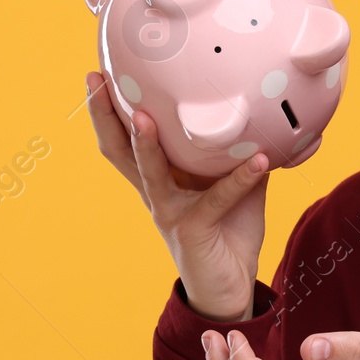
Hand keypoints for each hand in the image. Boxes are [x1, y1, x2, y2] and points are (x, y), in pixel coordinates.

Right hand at [86, 70, 268, 320]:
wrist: (232, 287)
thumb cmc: (229, 233)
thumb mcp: (236, 186)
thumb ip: (239, 154)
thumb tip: (262, 118)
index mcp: (161, 179)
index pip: (128, 139)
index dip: (112, 108)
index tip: (102, 72)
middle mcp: (157, 193)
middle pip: (120, 150)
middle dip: (106, 115)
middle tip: (96, 80)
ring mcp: (170, 212)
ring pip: (151, 173)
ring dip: (148, 145)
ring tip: (148, 116)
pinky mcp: (192, 230)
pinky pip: (216, 199)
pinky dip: (239, 179)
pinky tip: (259, 161)